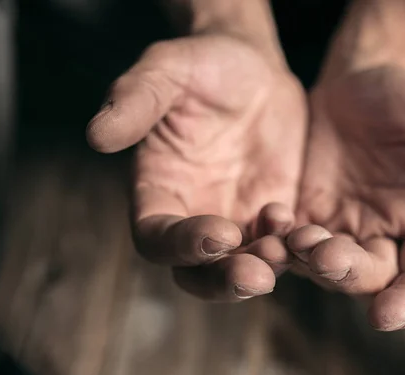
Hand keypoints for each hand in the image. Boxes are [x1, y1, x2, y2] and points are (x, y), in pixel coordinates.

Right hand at [87, 35, 306, 300]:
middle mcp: (194, 216)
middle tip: (256, 276)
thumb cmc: (201, 65)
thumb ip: (136, 99)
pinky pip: (282, 247)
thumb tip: (96, 135)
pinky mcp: (272, 216)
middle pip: (198, 272)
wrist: (252, 67)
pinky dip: (294, 250)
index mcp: (158, 191)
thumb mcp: (168, 70)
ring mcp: (236, 220)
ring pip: (243, 268)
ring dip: (264, 269)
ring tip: (286, 253)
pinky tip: (309, 234)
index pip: (156, 237)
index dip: (182, 244)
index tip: (220, 232)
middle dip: (224, 280)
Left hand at [290, 64, 404, 329]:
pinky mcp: (302, 216)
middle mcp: (382, 236)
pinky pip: (287, 243)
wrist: (349, 83)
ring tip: (292, 231)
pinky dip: (276, 240)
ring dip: (307, 260)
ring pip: (323, 267)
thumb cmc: (402, 96)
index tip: (385, 317)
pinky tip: (270, 219)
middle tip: (322, 247)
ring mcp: (339, 230)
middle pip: (368, 278)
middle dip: (346, 272)